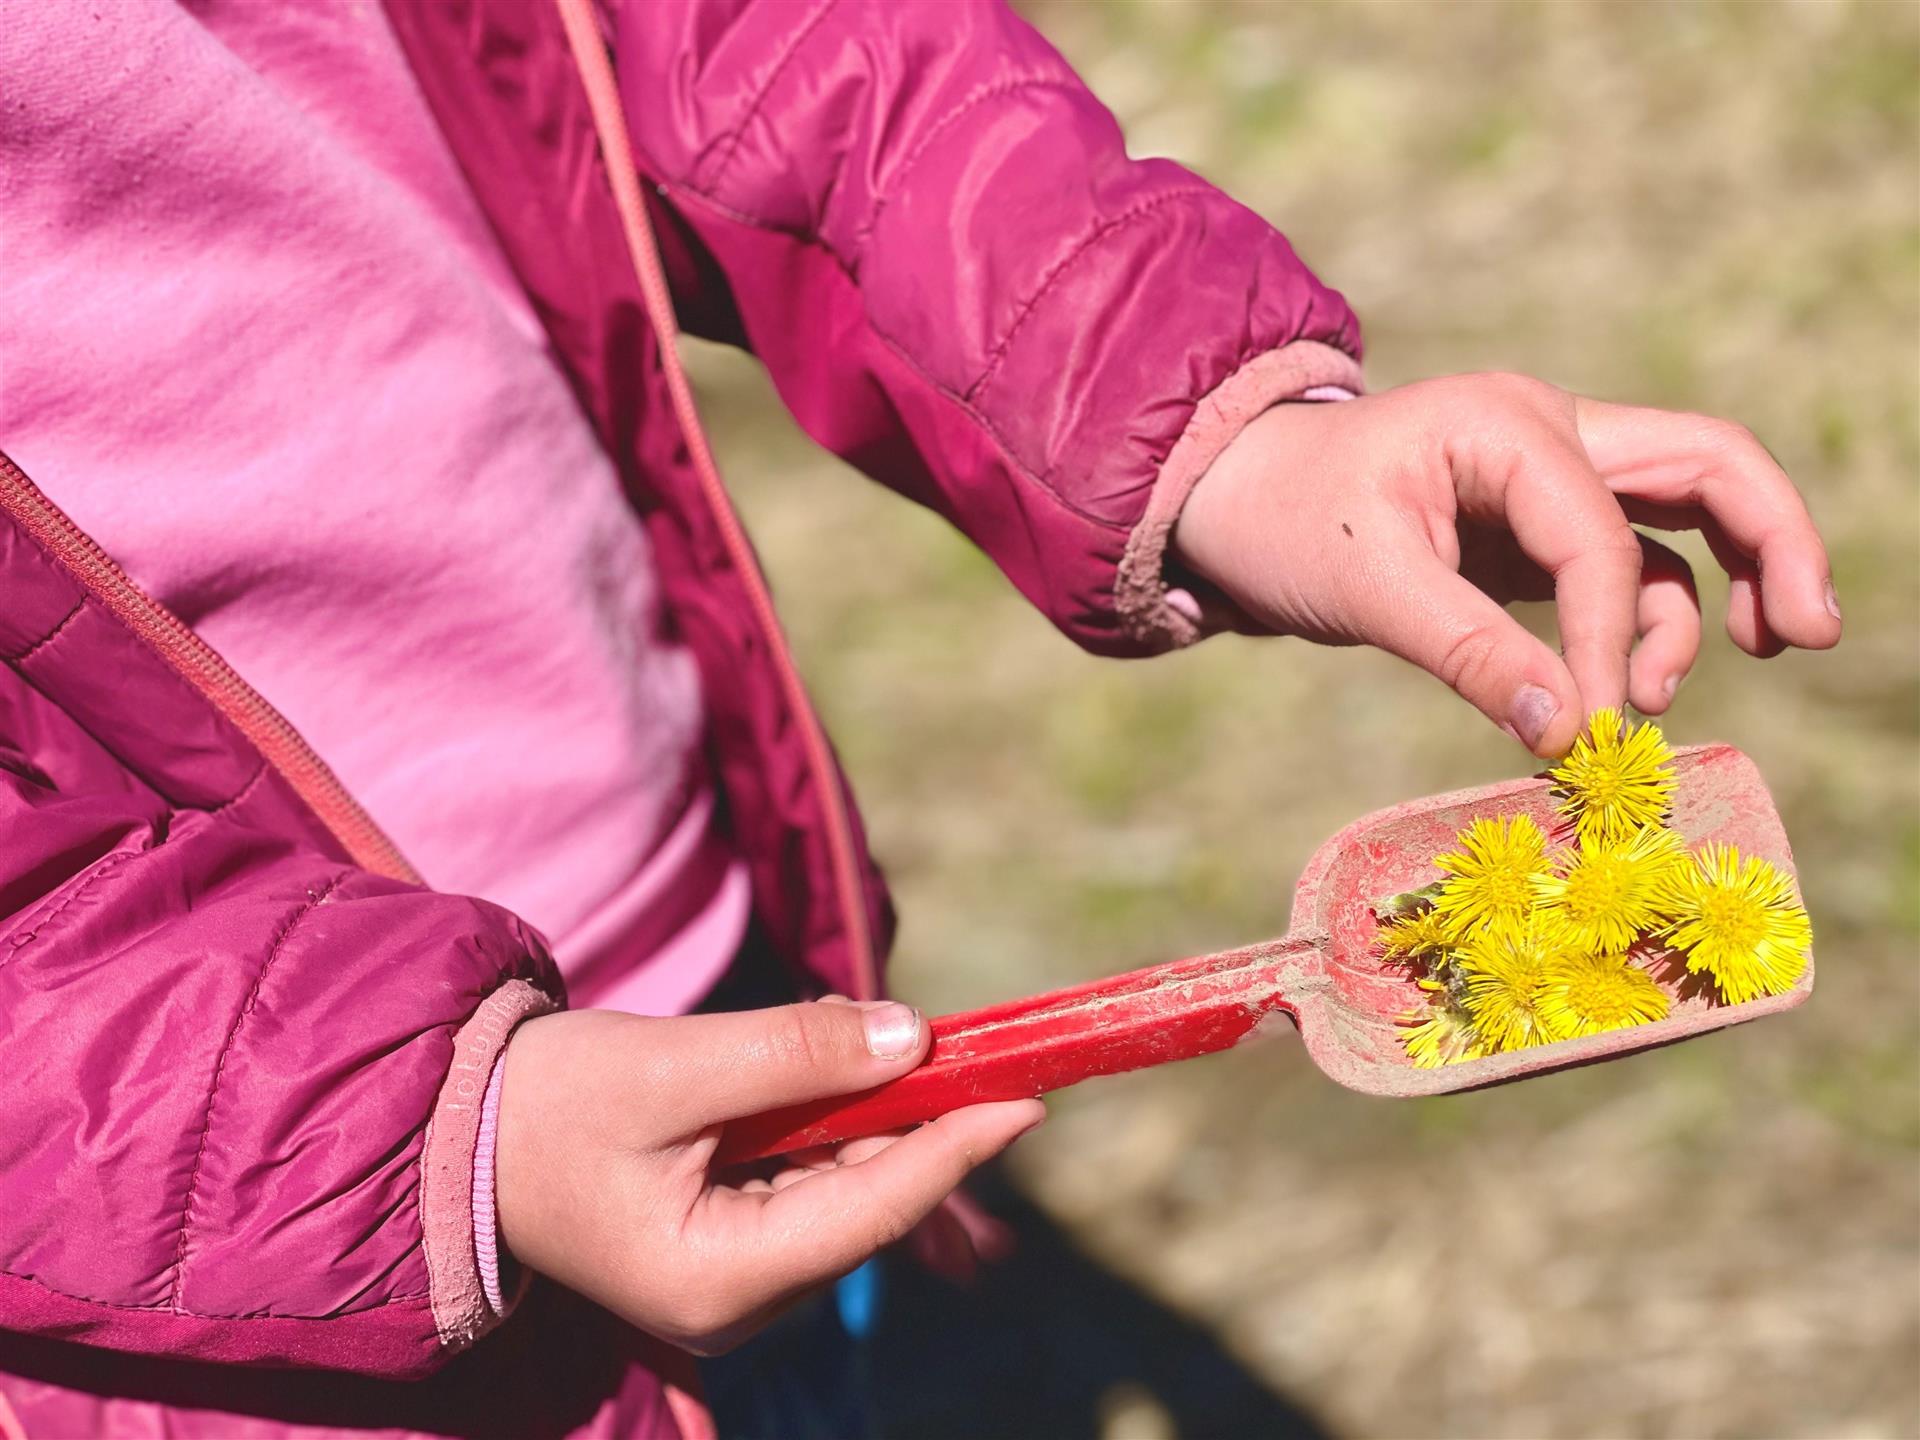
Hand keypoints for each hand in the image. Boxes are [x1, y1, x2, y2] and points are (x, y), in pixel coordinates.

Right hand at [494, 1002, 1042, 1354]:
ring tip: (874, 1042)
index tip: (1027, 1096)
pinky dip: (836, 1124)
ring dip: (874, 1114)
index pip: (872, 1207)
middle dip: (916, 1118)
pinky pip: (810, 1182)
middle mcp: (737, 1300)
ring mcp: (731, 1280)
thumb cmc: (549, 1100)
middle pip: (869, 1201)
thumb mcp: (675, 1066)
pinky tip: (840, 1069)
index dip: (957, 1146)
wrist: (457, 1126)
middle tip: (960, 1042)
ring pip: (847, 1188)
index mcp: (720, 1279)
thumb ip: (797, 1053)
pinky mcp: (724, 1245)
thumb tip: (913, 1035)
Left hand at [1173, 373, 1840, 756]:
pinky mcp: (1538, 531)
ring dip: (1708, 600)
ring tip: (1649, 699)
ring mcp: (1550, 479)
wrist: (1225, 501)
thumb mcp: (1365, 587)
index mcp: (1507, 425)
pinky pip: (1630, 566)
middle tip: (1812, 635)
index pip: (1603, 532)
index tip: (1595, 729)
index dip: (1610, 636)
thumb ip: (1468, 654)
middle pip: (1711, 463)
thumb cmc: (1283, 523)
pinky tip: (1623, 689)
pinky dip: (1644, 624)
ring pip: (1684, 515)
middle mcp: (1548, 433)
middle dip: (1776, 542)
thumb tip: (1572, 737)